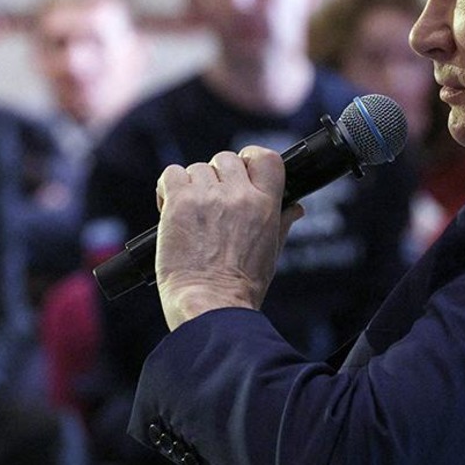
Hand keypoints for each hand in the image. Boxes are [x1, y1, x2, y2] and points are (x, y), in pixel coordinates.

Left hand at [154, 147, 301, 329]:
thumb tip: (296, 208)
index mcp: (267, 205)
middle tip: (210, 203)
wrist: (210, 306)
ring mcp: (209, 197)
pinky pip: (172, 174)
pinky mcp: (180, 203)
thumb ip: (282, 223)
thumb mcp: (271, 253)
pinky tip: (170, 209)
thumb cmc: (241, 287)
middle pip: (227, 160)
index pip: (266, 158)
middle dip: (217, 177)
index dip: (250, 159)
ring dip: (192, 187)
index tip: (242, 172)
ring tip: (190, 214)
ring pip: (198, 169)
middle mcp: (240, 196)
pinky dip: (168, 189)